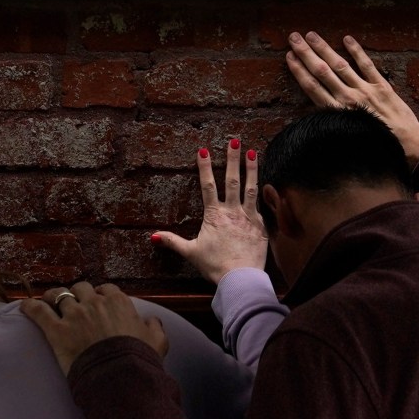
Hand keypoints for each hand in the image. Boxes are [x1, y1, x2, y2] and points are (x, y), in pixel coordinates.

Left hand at [19, 282, 168, 374]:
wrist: (120, 376)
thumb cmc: (139, 359)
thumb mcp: (158, 341)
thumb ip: (154, 327)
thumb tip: (152, 320)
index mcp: (118, 302)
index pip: (106, 289)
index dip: (100, 295)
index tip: (97, 302)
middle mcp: (94, 303)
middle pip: (81, 288)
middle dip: (77, 294)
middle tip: (74, 303)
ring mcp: (73, 315)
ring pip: (58, 295)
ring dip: (53, 297)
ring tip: (48, 301)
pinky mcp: (56, 330)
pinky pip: (38, 312)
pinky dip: (30, 307)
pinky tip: (24, 306)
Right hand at [151, 139, 267, 282]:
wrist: (240, 277)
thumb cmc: (215, 266)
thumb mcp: (191, 253)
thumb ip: (173, 241)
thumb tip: (153, 237)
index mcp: (214, 215)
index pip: (207, 186)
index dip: (205, 167)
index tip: (203, 150)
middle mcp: (231, 211)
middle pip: (231, 180)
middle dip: (232, 159)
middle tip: (234, 141)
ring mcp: (248, 216)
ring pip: (250, 187)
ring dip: (251, 168)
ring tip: (253, 152)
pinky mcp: (260, 225)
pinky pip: (261, 205)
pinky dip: (263, 192)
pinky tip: (265, 182)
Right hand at [286, 31, 418, 168]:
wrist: (407, 146)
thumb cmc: (376, 147)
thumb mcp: (348, 139)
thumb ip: (333, 122)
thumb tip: (315, 113)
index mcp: (338, 114)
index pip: (312, 87)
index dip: (299, 70)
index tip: (289, 57)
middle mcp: (349, 100)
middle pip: (322, 72)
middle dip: (306, 53)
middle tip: (294, 37)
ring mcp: (365, 91)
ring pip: (340, 65)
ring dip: (324, 48)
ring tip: (311, 35)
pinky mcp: (382, 87)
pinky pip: (367, 65)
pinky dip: (356, 51)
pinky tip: (347, 39)